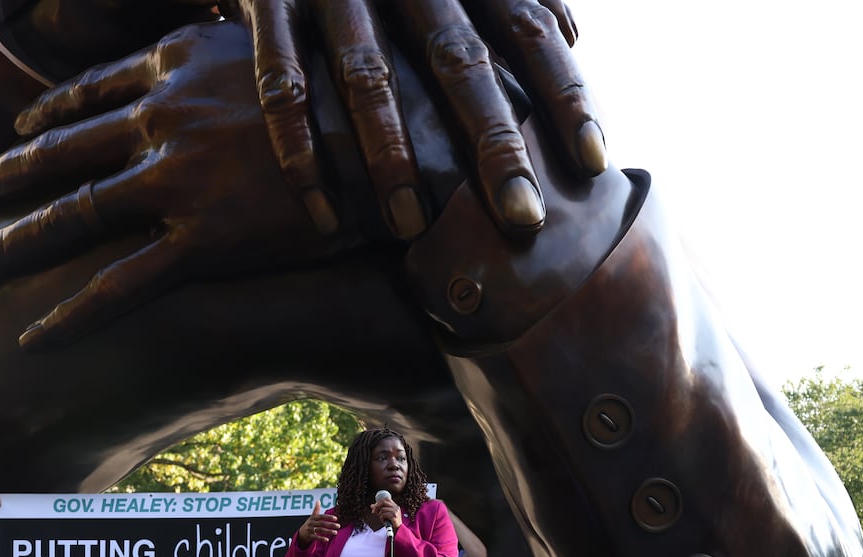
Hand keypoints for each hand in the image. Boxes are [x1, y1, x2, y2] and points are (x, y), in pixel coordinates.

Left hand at [0, 22, 356, 349]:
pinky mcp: (203, 241)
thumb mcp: (278, 38)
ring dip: (15, 243)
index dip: (44, 115)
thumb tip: (217, 49)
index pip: (88, 90)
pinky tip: (34, 339)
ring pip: (72, 214)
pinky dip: (72, 314)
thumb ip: (228, 46)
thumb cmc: (353, 85)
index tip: (17, 130)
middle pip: (60, 151)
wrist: (404, 138)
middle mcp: (163, 115)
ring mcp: (178, 180)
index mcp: (178, 60)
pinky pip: (121, 285)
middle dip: (5, 177)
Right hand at [221, 0, 601, 237]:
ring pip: (368, 78)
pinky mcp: (268, 2)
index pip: (527, 27)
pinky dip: (300, 152)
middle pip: (458, 60)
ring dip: (391, 157)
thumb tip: (567, 35)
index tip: (595, 162)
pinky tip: (324, 214)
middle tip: (523, 217)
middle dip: (494, 143)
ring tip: (412, 229)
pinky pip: (283, 86)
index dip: (565, 94)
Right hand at [298, 502, 339, 546]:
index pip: (321, 516)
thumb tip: (318, 501)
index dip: (328, 517)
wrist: (301, 533)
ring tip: (336, 532)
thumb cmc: (309, 524)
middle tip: (339, 526)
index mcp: (313, 518)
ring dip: (328, 531)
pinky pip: (316, 537)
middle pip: (322, 524)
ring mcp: (310, 530)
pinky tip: (327, 539)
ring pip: (320, 530)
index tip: (336, 518)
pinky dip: (321, 538)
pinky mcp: (310, 536)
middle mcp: (311, 523)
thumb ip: (316, 510)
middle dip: (331, 525)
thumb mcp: (312, 516)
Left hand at [371, 493, 401, 530]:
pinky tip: (384, 521)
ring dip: (380, 515)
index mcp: (395, 506)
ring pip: (382, 509)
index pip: (386, 499)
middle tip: (373, 511)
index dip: (379, 501)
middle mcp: (396, 507)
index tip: (375, 506)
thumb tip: (371, 505)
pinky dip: (381, 518)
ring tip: (382, 519)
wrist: (398, 529)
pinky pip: (383, 515)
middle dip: (376, 506)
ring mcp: (395, 511)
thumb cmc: (391, 522)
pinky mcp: (394, 516)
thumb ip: (379, 509)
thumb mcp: (385, 514)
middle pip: (383, 502)